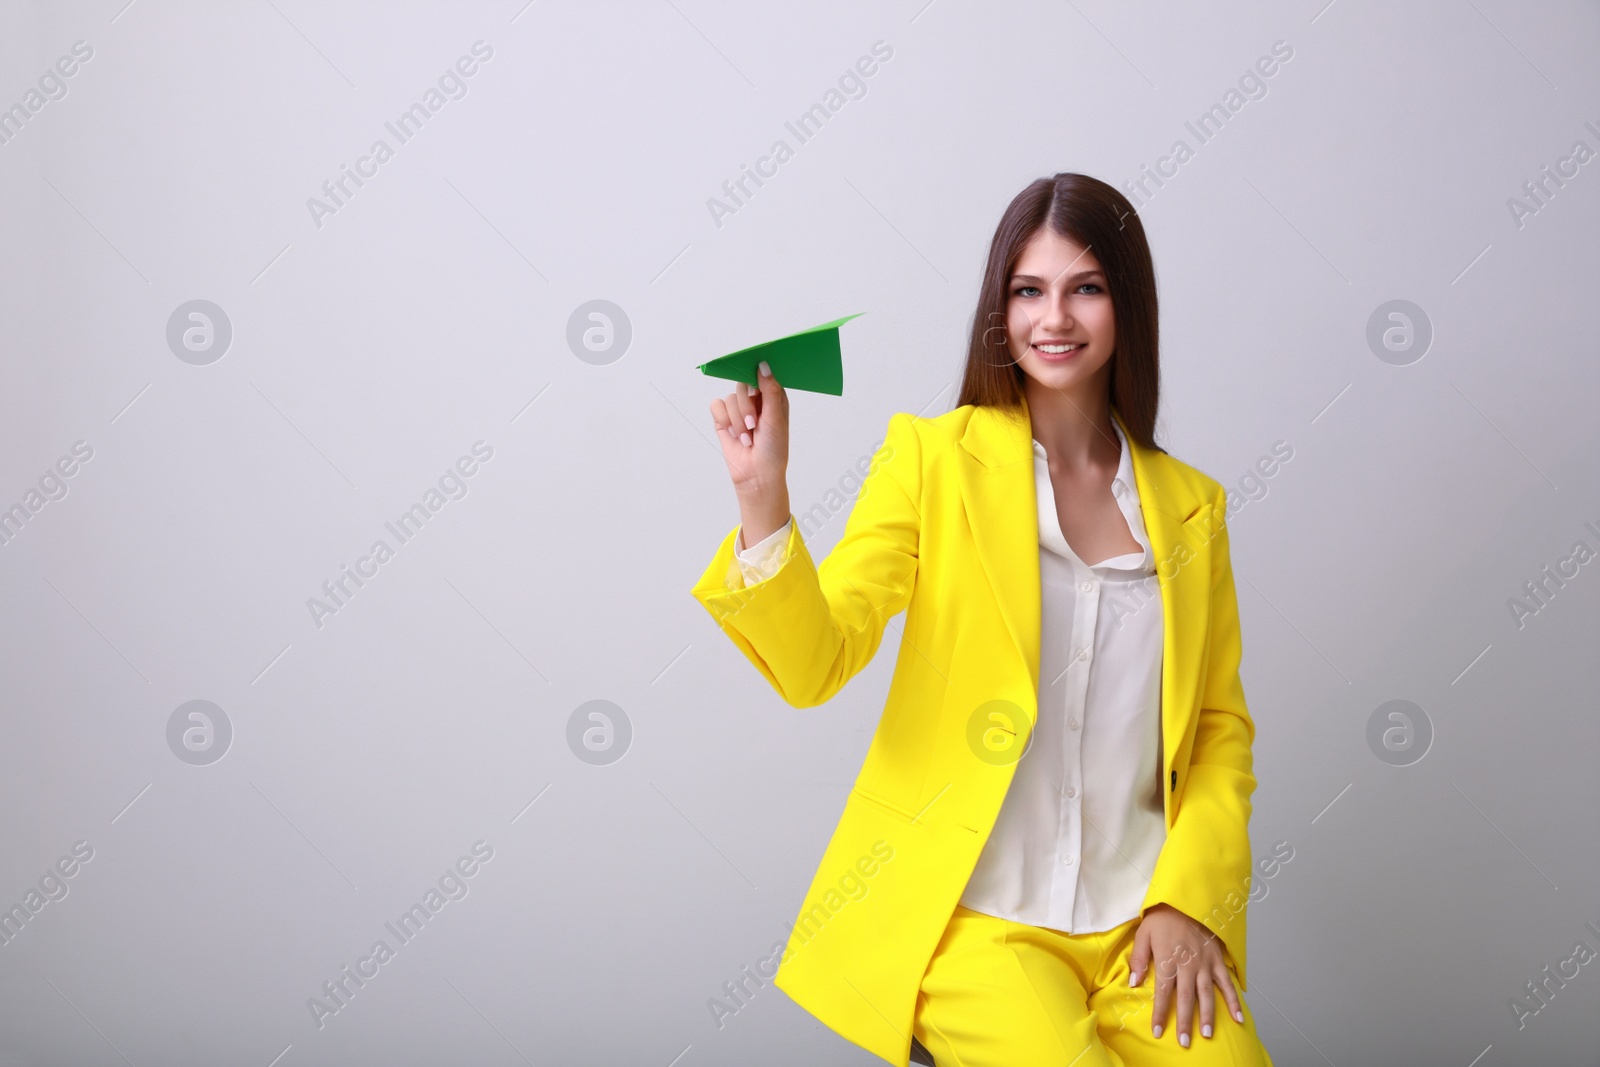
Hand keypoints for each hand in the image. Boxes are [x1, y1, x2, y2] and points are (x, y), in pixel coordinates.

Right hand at [709, 361, 789, 542]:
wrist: (757, 474)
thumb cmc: (773, 449)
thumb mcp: (776, 418)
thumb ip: (770, 390)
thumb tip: (763, 365)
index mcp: (772, 396)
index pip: (762, 374)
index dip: (757, 376)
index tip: (756, 383)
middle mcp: (755, 400)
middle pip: (742, 385)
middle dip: (746, 407)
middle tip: (754, 425)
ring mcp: (738, 409)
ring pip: (730, 398)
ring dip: (738, 421)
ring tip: (747, 437)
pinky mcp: (724, 419)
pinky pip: (716, 406)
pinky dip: (724, 421)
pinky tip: (734, 434)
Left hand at [1128, 903, 1243, 1047]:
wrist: (1186, 901)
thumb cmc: (1162, 919)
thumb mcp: (1144, 934)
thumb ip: (1139, 959)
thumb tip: (1134, 983)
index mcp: (1168, 959)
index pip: (1163, 992)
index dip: (1161, 1013)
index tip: (1158, 1031)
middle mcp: (1188, 965)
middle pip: (1186, 998)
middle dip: (1185, 1022)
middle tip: (1185, 1042)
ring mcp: (1205, 963)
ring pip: (1207, 994)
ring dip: (1208, 1015)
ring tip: (1207, 1034)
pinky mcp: (1218, 960)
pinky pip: (1227, 983)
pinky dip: (1233, 1001)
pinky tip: (1238, 1018)